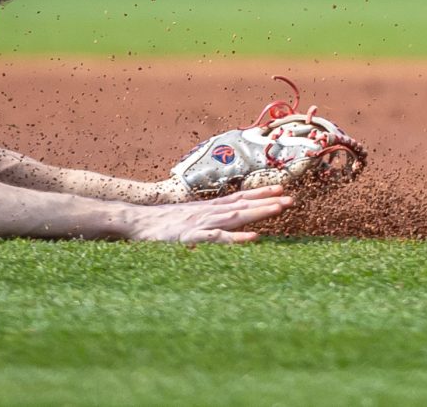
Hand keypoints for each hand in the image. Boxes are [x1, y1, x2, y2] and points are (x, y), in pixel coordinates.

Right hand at [126, 188, 291, 242]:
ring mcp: (202, 223)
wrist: (134, 222)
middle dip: (268, 201)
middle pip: (243, 205)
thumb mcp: (185, 219)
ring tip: (281, 208)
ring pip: (237, 216)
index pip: (239, 197)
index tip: (280, 188)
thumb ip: (202, 220)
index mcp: (207, 208)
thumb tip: (216, 222)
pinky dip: (237, 238)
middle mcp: (208, 212)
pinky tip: (254, 239)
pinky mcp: (193, 237)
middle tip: (292, 199)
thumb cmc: (158, 224)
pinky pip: (219, 237)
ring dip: (260, 211)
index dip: (259, 192)